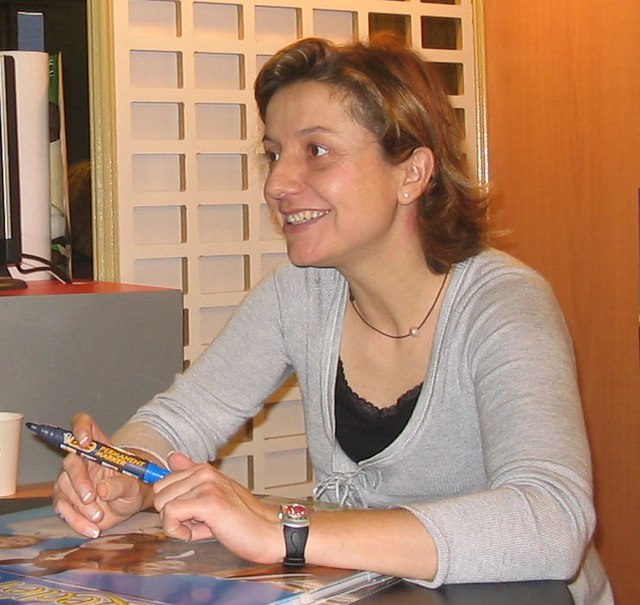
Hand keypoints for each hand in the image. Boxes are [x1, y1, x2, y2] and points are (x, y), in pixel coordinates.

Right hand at [52, 413, 150, 537]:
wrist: (131, 506)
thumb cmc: (134, 488)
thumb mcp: (135, 486)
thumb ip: (122, 485)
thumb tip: (102, 490)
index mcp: (100, 445)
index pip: (83, 424)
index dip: (80, 428)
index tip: (86, 441)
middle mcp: (82, 459)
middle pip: (71, 461)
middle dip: (80, 481)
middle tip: (92, 498)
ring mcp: (72, 479)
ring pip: (64, 486)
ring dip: (80, 505)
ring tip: (99, 517)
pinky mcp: (66, 499)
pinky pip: (62, 507)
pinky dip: (75, 520)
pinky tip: (91, 528)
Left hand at [153, 453, 281, 563]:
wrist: (268, 532)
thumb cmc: (242, 519)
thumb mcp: (213, 494)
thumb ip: (190, 475)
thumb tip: (171, 456)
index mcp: (203, 470)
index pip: (162, 484)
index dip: (172, 506)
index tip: (194, 514)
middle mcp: (204, 473)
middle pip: (158, 495)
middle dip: (173, 516)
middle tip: (201, 522)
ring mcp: (207, 486)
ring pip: (163, 506)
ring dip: (179, 526)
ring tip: (206, 526)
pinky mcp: (208, 502)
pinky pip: (170, 516)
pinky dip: (179, 532)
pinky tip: (203, 532)